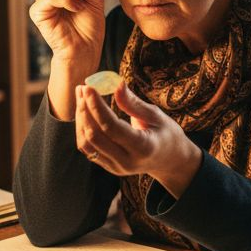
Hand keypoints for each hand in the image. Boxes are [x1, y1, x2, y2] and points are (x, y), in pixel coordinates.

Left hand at [75, 82, 202, 197]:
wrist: (169, 160)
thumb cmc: (166, 133)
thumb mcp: (156, 116)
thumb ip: (134, 103)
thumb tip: (116, 84)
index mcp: (143, 148)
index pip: (111, 127)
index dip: (96, 106)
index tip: (88, 87)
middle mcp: (127, 161)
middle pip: (95, 136)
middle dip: (85, 110)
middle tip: (83, 88)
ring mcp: (116, 167)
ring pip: (86, 143)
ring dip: (80, 118)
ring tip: (81, 96)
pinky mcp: (108, 166)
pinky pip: (87, 148)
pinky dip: (82, 128)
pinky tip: (84, 111)